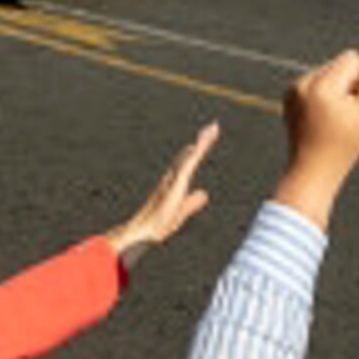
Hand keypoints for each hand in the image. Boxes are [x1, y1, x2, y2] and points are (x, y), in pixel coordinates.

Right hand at [106, 122, 218, 262]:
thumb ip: (193, 203)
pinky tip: (196, 148)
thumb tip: (204, 192)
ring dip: (200, 145)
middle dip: (202, 141)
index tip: (210, 135)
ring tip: (211, 130)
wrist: (143, 233)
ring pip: (189, 159)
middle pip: (190, 156)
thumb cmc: (158, 224)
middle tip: (214, 126)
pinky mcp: (171, 188)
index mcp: (176, 182)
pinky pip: (183, 169)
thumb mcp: (181, 213)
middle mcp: (173, 178)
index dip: (200, 149)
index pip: (191, 162)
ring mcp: (172, 181)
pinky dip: (190, 158)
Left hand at [271, 50, 358, 231]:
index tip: (358, 106)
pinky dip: (324, 94)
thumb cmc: (344, 145)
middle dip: (350, 82)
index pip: (353, 60)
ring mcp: (292, 88)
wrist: (312, 170)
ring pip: (328, 72)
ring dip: (338, 88)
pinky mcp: (288, 95)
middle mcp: (303, 82)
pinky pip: (314, 82)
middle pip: (339, 63)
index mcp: (322, 86)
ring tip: (335, 118)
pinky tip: (324, 117)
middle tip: (346, 115)